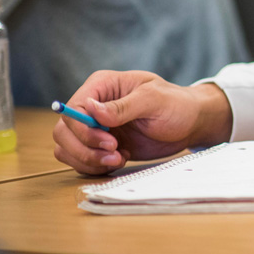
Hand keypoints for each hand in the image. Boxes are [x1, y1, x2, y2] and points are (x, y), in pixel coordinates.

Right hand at [51, 70, 233, 174]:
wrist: (189, 123)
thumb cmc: (176, 105)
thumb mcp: (154, 100)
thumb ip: (123, 106)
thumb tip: (91, 109)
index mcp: (102, 86)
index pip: (73, 109)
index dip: (83, 130)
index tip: (110, 142)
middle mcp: (92, 106)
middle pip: (63, 132)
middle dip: (85, 149)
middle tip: (115, 155)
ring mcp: (94, 127)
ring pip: (67, 149)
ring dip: (89, 161)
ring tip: (119, 159)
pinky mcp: (99, 146)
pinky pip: (80, 161)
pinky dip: (95, 167)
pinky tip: (120, 160)